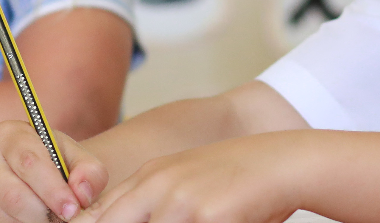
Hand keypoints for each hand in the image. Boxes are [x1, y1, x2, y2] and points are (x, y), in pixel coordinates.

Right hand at [0, 120, 105, 222]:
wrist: (43, 170)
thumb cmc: (59, 162)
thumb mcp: (81, 159)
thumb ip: (89, 172)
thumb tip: (80, 193)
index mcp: (11, 134)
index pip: (29, 163)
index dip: (52, 190)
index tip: (71, 208)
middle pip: (12, 194)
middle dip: (43, 213)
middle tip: (63, 218)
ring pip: (5, 214)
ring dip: (33, 222)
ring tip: (52, 217)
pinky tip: (37, 219)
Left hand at [73, 132, 310, 222]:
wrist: (281, 163)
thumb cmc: (233, 178)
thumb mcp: (182, 180)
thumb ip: (148, 200)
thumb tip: (105, 219)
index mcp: (149, 178)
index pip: (99, 215)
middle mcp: (159, 187)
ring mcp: (182, 202)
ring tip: (189, 222)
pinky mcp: (209, 217)